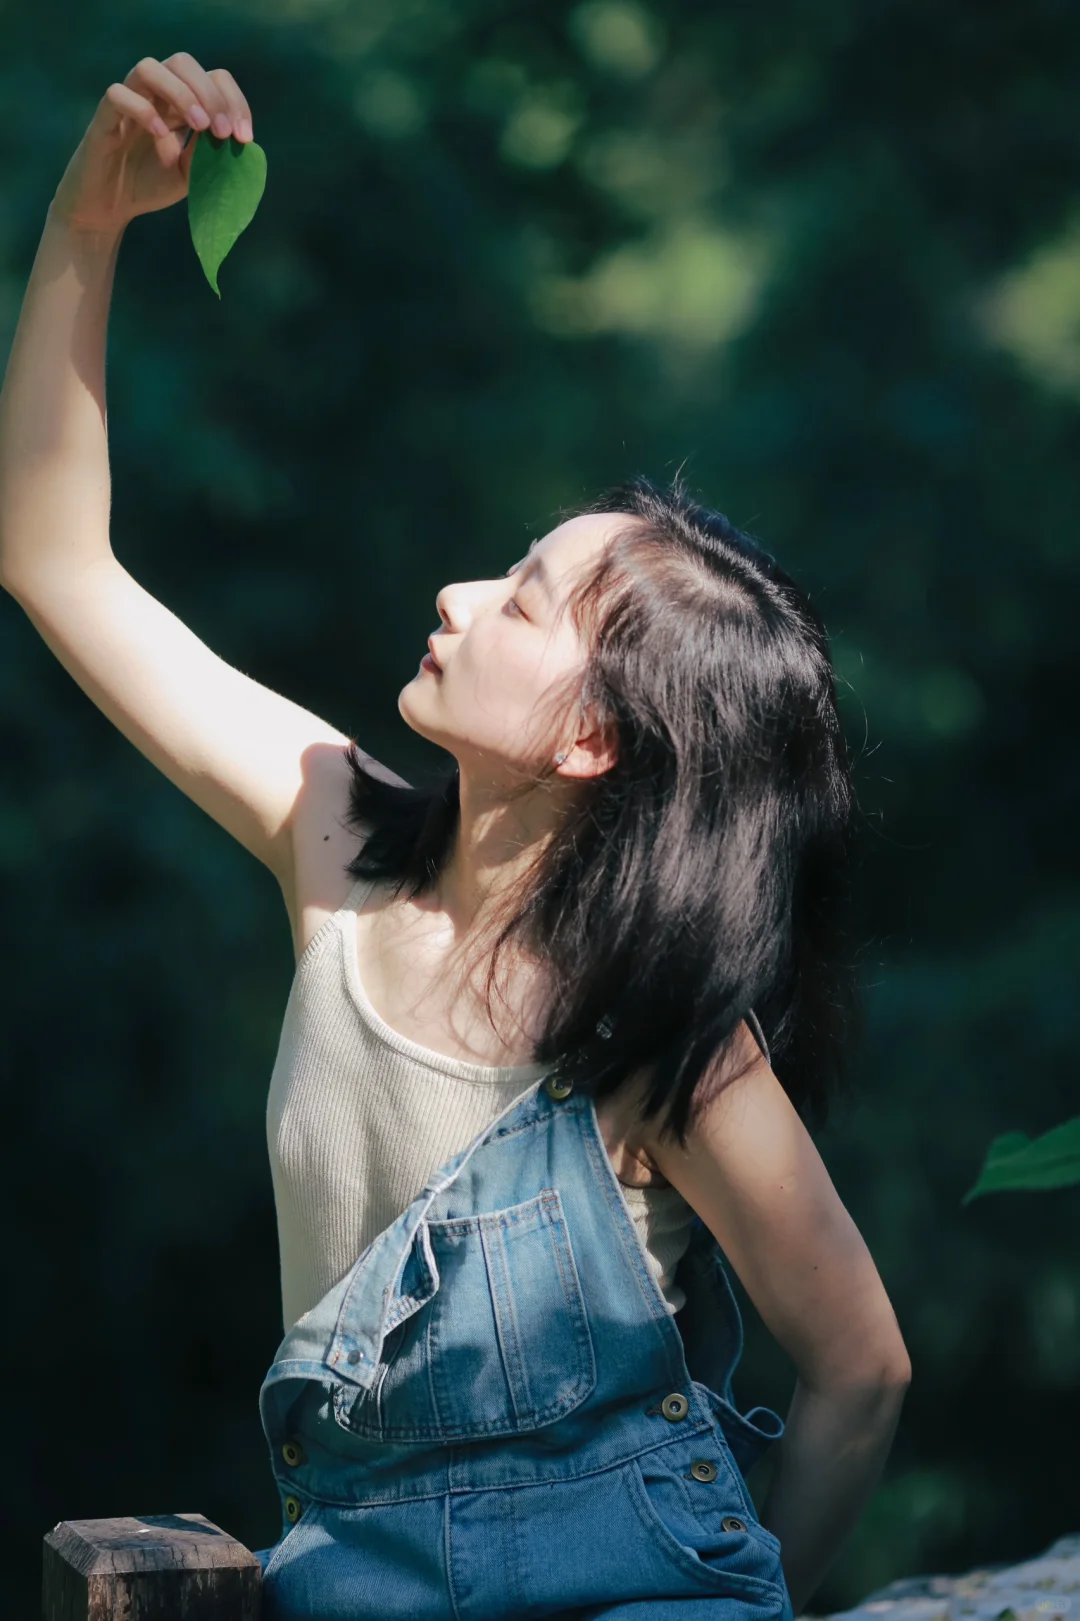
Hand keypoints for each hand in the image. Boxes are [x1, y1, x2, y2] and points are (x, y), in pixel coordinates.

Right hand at [50, 53, 253, 235]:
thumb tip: (235, 139)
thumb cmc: (149, 185)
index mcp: (180, 103)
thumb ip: (210, 155)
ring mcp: (127, 101)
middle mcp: (154, 94)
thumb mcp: (191, 175)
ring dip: (181, 93)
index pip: (212, 77)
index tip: (244, 137)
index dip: (233, 101)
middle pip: (183, 62)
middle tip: (222, 132)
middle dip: (210, 94)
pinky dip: (144, 112)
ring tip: (198, 128)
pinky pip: (118, 94)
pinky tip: (161, 140)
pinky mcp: (104, 117)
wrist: (108, 208)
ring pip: (149, 67)